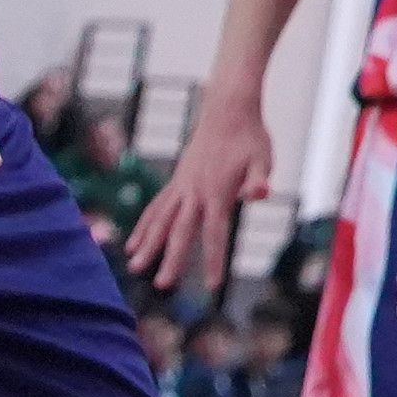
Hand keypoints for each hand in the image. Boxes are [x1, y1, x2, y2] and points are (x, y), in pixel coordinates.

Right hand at [123, 97, 271, 297]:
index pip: (215, 233)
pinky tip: (133, 244)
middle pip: (181, 231)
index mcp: (218, 192)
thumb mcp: (263, 157)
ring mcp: (181, 186)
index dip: (213, 260)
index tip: (213, 286)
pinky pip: (157, 207)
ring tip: (134, 268)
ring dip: (148, 244)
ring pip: (160, 220)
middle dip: (171, 259)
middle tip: (162, 285)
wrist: (228, 109)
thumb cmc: (251, 136)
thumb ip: (259, 178)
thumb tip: (258, 195)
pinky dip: (144, 225)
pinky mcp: (176, 181)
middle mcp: (194, 192)